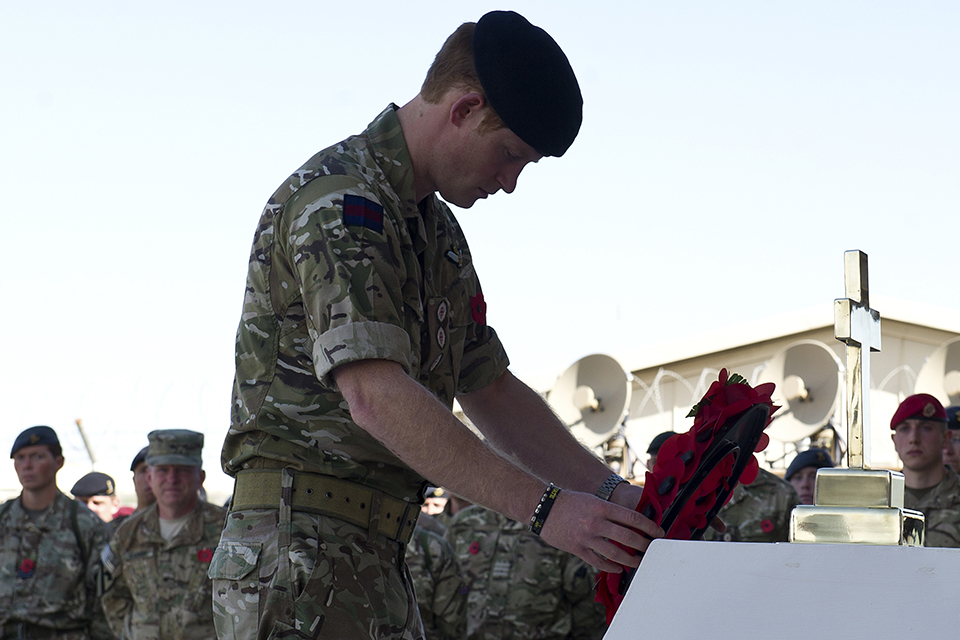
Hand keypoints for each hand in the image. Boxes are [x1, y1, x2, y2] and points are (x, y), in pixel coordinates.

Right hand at [538, 490, 663, 573]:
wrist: (544, 508)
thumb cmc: (570, 502)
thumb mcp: (592, 500)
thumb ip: (610, 511)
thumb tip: (632, 522)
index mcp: (601, 507)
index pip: (632, 518)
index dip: (649, 526)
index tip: (658, 532)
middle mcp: (595, 522)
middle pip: (627, 537)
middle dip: (644, 545)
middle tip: (652, 549)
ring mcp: (586, 537)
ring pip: (615, 553)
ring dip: (630, 560)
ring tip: (639, 562)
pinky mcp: (577, 548)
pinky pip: (598, 561)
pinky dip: (611, 567)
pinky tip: (619, 568)